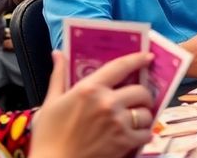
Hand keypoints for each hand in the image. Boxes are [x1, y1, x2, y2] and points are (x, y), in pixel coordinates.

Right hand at [31, 51, 154, 157]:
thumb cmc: (48, 137)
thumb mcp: (50, 103)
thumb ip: (59, 76)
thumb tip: (58, 53)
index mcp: (89, 89)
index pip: (121, 66)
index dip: (138, 59)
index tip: (148, 58)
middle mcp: (107, 102)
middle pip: (140, 91)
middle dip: (143, 95)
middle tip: (138, 100)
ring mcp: (117, 123)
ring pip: (146, 113)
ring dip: (144, 116)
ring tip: (136, 119)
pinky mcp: (124, 142)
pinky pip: (146, 133)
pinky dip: (143, 134)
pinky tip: (135, 136)